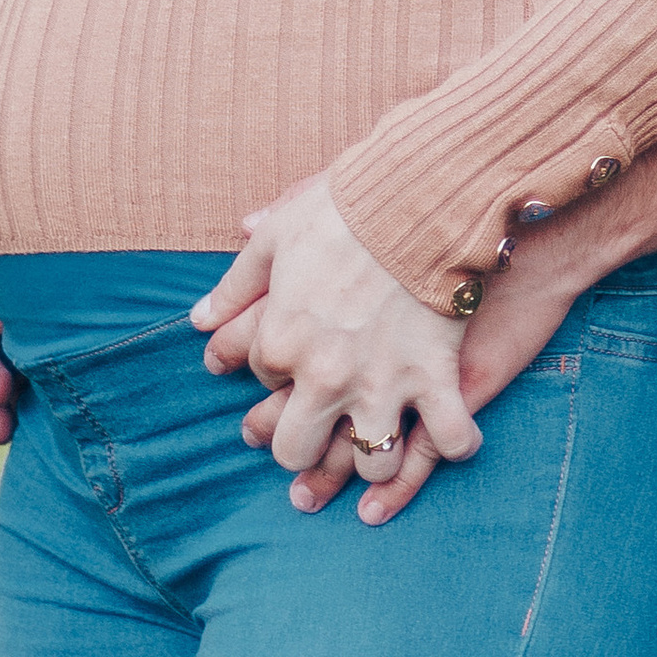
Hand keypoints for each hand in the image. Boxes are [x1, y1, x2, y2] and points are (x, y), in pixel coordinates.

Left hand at [193, 175, 480, 493]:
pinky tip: (457, 438)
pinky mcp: (435, 379)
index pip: (262, 378)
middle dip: (303, 444)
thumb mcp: (274, 236)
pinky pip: (448, 439)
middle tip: (317, 430)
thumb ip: (235, 285)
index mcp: (280, 340)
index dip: (275, 367)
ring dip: (376, 456)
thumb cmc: (344, 209)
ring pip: (371, 462)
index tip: (288, 360)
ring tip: (382, 440)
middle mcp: (324, 377)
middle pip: (297, 449)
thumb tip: (199, 319)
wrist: (418, 194)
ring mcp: (381, 385)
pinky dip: (457, 442)